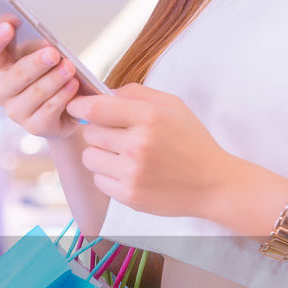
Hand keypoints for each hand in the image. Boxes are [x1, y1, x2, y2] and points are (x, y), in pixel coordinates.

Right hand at [0, 22, 82, 140]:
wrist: (64, 108)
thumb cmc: (48, 74)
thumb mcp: (40, 55)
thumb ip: (37, 46)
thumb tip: (44, 42)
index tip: (8, 26)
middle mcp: (0, 91)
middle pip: (15, 76)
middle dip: (35, 63)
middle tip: (53, 53)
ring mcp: (15, 111)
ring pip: (35, 93)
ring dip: (54, 79)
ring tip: (70, 68)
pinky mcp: (34, 126)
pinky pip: (49, 109)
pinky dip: (63, 95)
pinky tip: (73, 85)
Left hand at [66, 84, 242, 218]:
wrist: (212, 183)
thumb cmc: (191, 142)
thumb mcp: (172, 106)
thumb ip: (136, 93)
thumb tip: (102, 91)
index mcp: (149, 117)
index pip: (96, 108)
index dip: (79, 106)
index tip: (75, 107)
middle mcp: (138, 144)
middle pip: (90, 132)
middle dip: (100, 132)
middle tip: (120, 136)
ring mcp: (132, 172)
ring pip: (90, 157)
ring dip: (101, 155)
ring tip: (124, 156)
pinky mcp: (128, 195)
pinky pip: (98, 180)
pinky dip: (109, 176)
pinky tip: (130, 173)